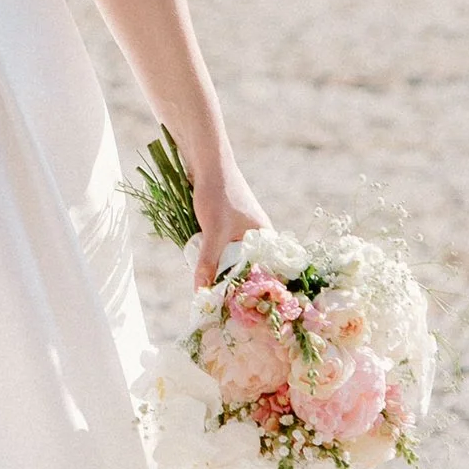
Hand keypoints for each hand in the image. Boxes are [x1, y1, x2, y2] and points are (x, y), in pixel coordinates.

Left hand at [191, 169, 270, 291]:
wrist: (206, 161)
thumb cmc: (217, 193)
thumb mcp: (213, 232)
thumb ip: (208, 262)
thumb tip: (201, 292)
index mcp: (265, 236)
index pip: (267, 271)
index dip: (255, 289)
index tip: (241, 307)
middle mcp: (256, 234)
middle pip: (247, 267)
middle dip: (234, 283)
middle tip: (220, 302)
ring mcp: (240, 229)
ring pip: (232, 258)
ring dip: (222, 270)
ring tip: (210, 290)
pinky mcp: (225, 225)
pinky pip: (222, 248)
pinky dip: (214, 258)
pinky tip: (203, 268)